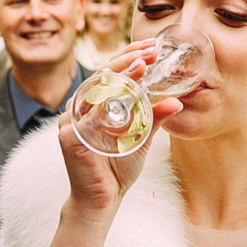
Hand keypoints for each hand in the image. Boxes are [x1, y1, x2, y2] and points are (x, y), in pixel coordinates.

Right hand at [55, 40, 183, 219]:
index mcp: (95, 104)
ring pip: (96, 91)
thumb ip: (154, 118)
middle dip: (128, 59)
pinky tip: (124, 94)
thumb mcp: (141, 138)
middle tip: (150, 51)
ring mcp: (71, 121)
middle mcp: (80, 108)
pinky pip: (89, 118)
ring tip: (141, 65)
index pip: (111, 72)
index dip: (130, 56)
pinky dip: (107, 106)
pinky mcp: (70, 138)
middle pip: (102, 75)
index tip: (152, 46)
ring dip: (120, 75)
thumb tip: (177, 101)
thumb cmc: (119, 167)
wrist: (103, 200)